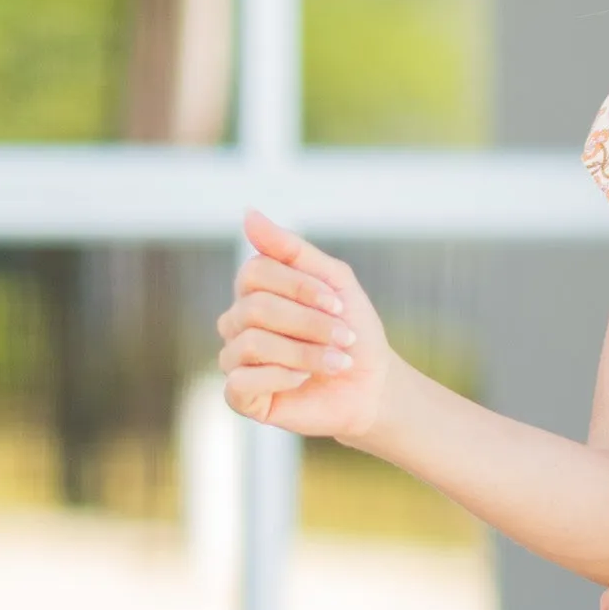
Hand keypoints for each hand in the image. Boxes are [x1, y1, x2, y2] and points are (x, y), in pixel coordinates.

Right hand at [217, 210, 390, 439]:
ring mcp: (236, 358)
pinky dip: (282, 378)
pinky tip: (304, 381)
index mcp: (255, 290)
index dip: (300, 287)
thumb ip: (292, 249)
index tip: (339, 304)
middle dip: (309, 323)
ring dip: (304, 352)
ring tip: (336, 361)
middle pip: (255, 307)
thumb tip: (248, 214)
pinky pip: (241, 381)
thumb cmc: (353, 332)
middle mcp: (237, 321)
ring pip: (252, 343)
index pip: (256, 271)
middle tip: (344, 337)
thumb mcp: (333, 281)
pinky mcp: (240, 395)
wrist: (372, 387)